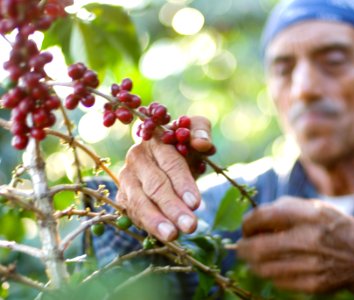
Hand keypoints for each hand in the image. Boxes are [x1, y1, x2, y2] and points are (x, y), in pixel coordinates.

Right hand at [117, 116, 212, 241]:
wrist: (163, 154)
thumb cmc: (183, 143)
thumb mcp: (195, 130)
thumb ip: (201, 131)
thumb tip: (202, 144)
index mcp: (155, 139)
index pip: (170, 163)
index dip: (183, 183)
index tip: (196, 203)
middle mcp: (137, 158)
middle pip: (156, 186)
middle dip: (173, 207)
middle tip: (190, 226)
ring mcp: (126, 178)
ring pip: (140, 202)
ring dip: (156, 221)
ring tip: (173, 236)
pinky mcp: (122, 196)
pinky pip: (133, 213)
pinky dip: (146, 225)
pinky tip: (161, 236)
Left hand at [237, 197, 353, 298]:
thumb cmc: (339, 229)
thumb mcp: (317, 208)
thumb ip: (286, 209)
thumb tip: (254, 219)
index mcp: (309, 214)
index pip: (263, 216)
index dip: (247, 223)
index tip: (246, 227)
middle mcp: (309, 238)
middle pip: (256, 247)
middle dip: (243, 247)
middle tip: (242, 245)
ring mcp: (310, 264)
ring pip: (262, 267)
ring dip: (252, 262)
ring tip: (255, 257)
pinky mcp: (312, 284)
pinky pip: (277, 281)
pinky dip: (270, 274)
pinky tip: (275, 267)